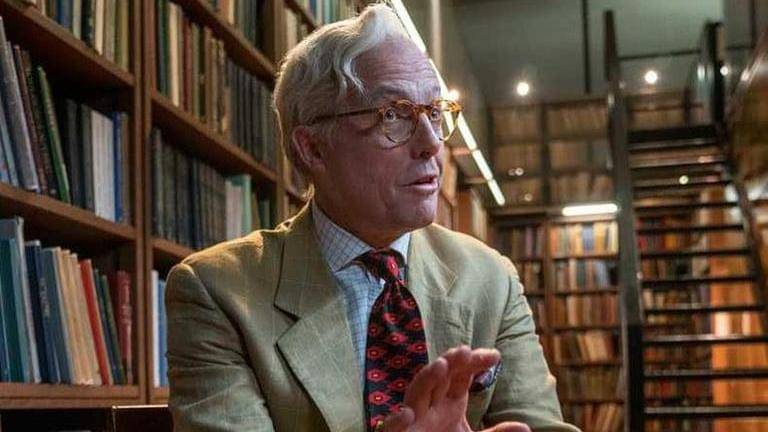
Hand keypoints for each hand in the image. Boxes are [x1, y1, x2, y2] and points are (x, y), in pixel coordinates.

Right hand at [381, 345, 530, 431]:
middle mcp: (429, 407)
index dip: (474, 362)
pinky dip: (395, 421)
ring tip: (440, 366)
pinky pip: (391, 428)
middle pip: (438, 377)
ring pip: (415, 394)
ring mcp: (413, 421)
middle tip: (465, 351)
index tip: (495, 356)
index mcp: (447, 403)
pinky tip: (407, 414)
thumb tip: (525, 428)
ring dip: (425, 380)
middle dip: (449, 363)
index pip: (460, 375)